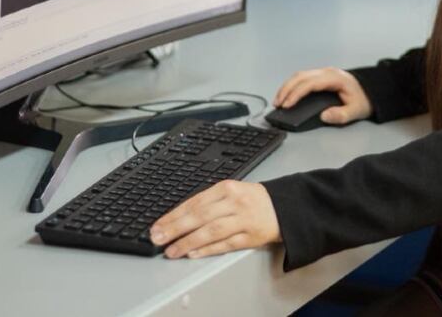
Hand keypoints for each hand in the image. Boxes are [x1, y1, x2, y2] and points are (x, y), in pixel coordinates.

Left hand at [150, 180, 280, 258]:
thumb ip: (207, 202)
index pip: (195, 202)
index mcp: (226, 188)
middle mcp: (234, 203)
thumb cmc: (252, 200)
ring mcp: (243, 220)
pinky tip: (194, 253)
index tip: (158, 225)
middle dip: (176, 228)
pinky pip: (226, 244)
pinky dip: (209, 249)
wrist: (283, 207)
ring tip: (172, 250)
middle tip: (158, 238)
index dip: (173, 215)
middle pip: (200, 216)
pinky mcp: (251, 237)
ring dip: (188, 242)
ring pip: (211, 231)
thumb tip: (177, 217)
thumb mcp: (230, 192)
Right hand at [273, 67, 372, 124]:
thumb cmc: (363, 100)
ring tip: (278, 101)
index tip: (287, 104)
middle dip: (286, 90)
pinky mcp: (321, 76)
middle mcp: (327, 72)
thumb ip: (341, 115)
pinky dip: (292, 86)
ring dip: (287, 87)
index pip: (309, 83)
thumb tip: (324, 116)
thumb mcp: (356, 111)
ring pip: (299, 75)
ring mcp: (324, 73)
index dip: (296, 93)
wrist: (371, 92)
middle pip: (301, 77)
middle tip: (278, 104)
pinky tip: (287, 95)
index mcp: (334, 78)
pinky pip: (303, 78)